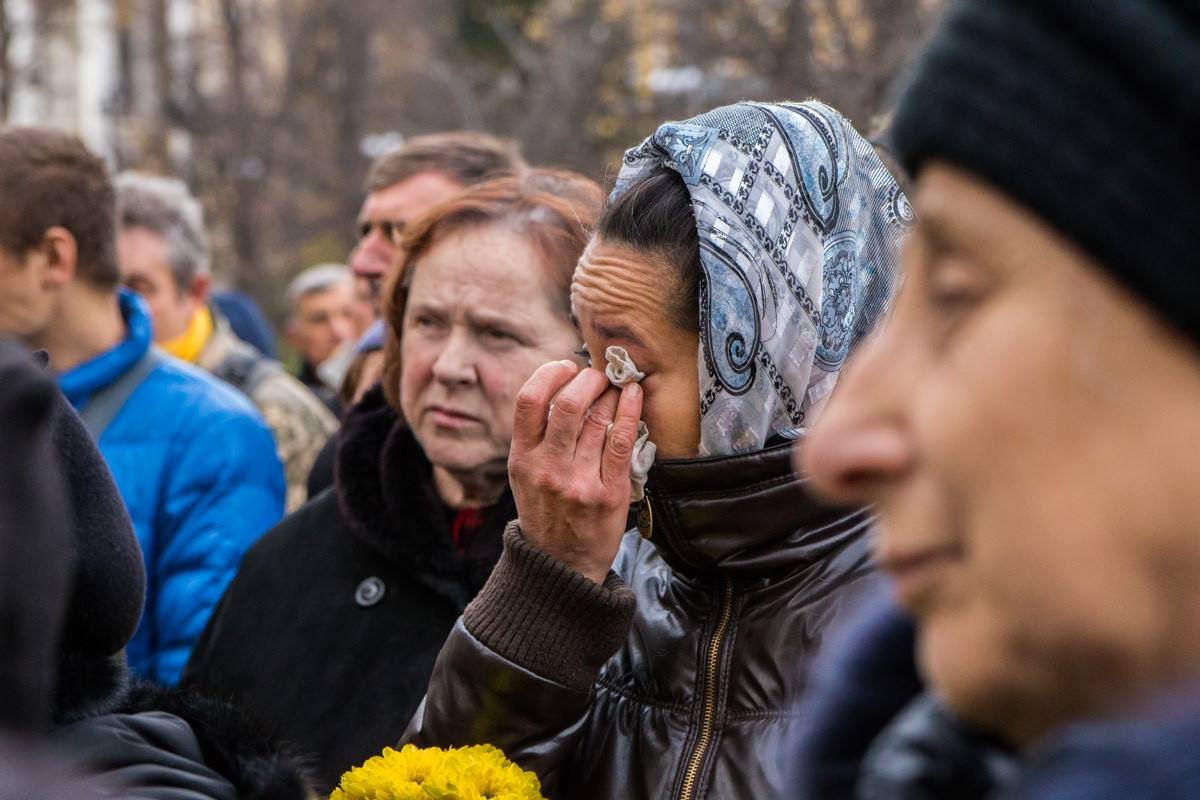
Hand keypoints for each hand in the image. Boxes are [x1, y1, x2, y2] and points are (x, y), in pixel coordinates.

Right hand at [508, 360, 643, 583]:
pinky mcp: (609, 493)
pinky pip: (623, 441)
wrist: (562, 565)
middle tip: (599, 376)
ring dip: (611, 393)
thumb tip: (563, 386)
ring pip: (598, 419)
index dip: (549, 374)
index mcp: (522, 459)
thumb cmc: (546, 511)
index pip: (529, 401)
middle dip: (589, 379)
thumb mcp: (525, 475)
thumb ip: (537, 436)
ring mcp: (579, 481)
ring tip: (616, 386)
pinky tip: (634, 396)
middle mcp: (548, 469)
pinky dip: (631, 411)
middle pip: (568, 403)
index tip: (566, 366)